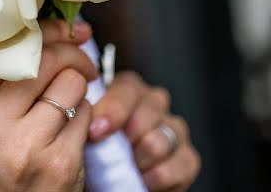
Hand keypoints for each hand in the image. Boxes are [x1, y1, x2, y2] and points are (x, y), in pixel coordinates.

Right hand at [0, 19, 97, 191]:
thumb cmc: (0, 165)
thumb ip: (2, 81)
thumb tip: (52, 28)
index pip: (8, 49)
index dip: (44, 32)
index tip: (66, 29)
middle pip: (44, 60)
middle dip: (73, 54)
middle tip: (83, 64)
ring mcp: (23, 146)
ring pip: (70, 83)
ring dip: (78, 89)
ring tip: (68, 106)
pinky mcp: (57, 163)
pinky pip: (85, 113)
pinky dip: (84, 115)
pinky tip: (70, 131)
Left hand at [88, 71, 200, 190]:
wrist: (106, 183)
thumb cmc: (93, 153)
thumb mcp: (86, 130)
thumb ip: (88, 115)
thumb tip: (82, 108)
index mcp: (127, 90)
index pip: (127, 88)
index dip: (113, 109)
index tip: (96, 131)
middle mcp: (154, 103)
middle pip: (148, 112)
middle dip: (127, 137)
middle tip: (111, 155)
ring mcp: (174, 129)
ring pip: (160, 140)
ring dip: (138, 160)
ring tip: (124, 169)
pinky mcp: (188, 157)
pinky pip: (178, 165)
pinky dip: (156, 178)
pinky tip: (141, 181)